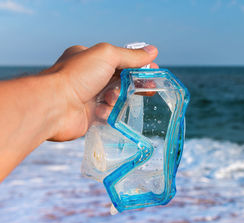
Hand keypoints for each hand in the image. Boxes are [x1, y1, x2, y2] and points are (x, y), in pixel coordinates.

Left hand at [43, 42, 157, 140]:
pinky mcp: (89, 115)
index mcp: (90, 58)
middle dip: (135, 84)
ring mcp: (88, 96)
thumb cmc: (78, 76)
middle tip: (150, 89)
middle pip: (121, 79)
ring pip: (116, 97)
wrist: (55, 106)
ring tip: (111, 99)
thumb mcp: (107, 56)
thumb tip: (152, 51)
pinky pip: (108, 113)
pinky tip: (102, 111)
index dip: (137, 65)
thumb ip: (131, 56)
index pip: (120, 60)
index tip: (153, 70)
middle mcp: (88, 76)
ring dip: (118, 98)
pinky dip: (108, 112)